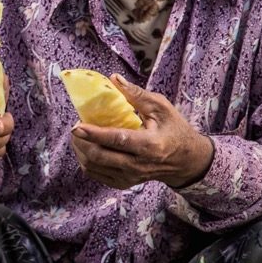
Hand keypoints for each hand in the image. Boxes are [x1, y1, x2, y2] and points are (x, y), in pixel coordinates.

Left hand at [70, 74, 214, 189]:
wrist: (186, 161)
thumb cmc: (174, 130)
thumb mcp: (161, 108)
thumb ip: (137, 94)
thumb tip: (114, 79)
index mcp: (150, 145)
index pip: (117, 140)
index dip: (95, 133)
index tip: (77, 125)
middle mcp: (138, 165)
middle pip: (100, 156)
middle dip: (81, 141)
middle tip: (75, 126)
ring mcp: (130, 177)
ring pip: (93, 167)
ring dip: (80, 150)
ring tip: (79, 135)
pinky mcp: (124, 183)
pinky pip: (96, 174)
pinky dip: (85, 160)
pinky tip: (86, 148)